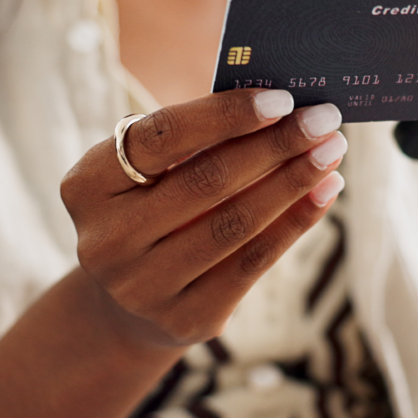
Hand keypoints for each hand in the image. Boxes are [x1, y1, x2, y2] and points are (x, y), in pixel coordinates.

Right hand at [61, 90, 346, 349]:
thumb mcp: (150, 172)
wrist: (127, 304)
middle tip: (324, 118)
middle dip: (275, 144)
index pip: (162, 137)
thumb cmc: (150, 208)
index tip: (283, 98)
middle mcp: (106, 240)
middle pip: (206, 181)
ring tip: (331, 152)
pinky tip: (325, 192)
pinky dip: (296, 222)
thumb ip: (196, 140)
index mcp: (86, 186)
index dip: (226, 114)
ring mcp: (143, 287)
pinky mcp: (185, 319)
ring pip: (236, 223)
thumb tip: (281, 107)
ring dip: (295, 182)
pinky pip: (254, 263)